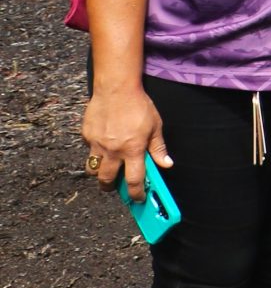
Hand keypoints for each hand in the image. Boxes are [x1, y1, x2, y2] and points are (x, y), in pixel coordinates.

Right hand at [83, 85, 169, 204]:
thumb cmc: (139, 106)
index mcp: (132, 150)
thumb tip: (167, 164)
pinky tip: (103, 143)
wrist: (116, 88)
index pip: (134, 180)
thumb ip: (158, 148)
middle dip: (110, 188)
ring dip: (99, 173)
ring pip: (93, 169)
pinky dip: (95, 151)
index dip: (136, 193)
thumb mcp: (155, 126)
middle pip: (106, 180)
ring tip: (107, 169)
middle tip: (115, 187)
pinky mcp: (87, 136)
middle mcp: (113, 150)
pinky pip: (89, 150)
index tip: (138, 198)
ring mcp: (97, 144)